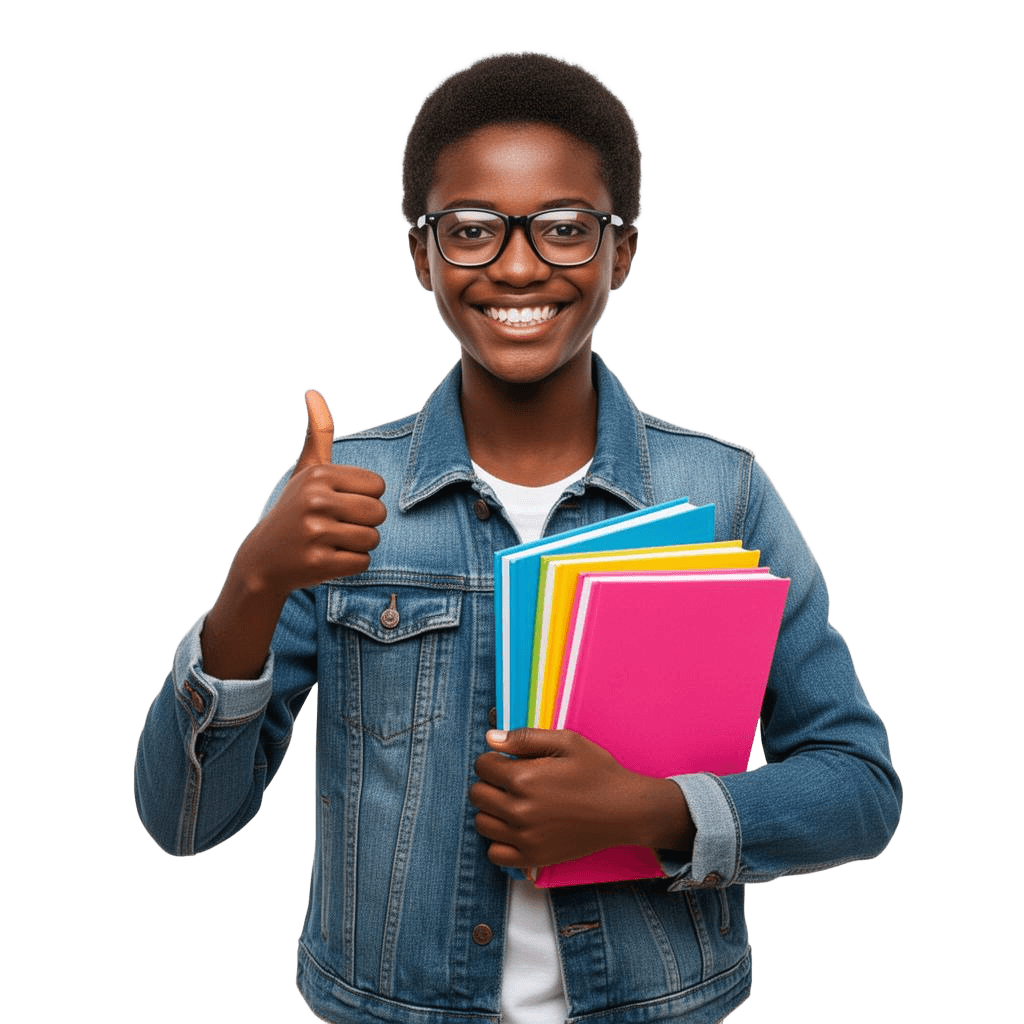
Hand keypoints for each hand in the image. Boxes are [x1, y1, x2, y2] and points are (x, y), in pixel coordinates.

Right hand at [236, 388, 386, 597]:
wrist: (262, 559)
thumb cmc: (295, 509)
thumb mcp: (306, 469)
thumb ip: (318, 432)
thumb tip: (312, 390)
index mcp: (318, 474)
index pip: (377, 486)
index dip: (364, 498)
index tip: (339, 503)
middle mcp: (314, 500)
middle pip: (379, 513)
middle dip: (364, 523)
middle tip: (336, 526)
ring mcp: (314, 533)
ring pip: (372, 539)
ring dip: (357, 544)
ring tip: (330, 542)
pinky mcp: (317, 563)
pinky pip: (362, 562)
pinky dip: (350, 565)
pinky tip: (327, 559)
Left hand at [469, 729, 693, 869]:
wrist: (625, 810)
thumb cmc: (598, 772)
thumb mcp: (567, 741)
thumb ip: (525, 738)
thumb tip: (491, 738)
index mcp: (525, 778)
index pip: (482, 766)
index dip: (493, 758)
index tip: (507, 760)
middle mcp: (520, 810)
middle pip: (477, 794)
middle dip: (489, 782)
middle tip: (510, 780)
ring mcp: (526, 837)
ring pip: (482, 823)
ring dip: (491, 810)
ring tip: (512, 802)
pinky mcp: (534, 857)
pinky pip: (495, 854)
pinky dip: (498, 841)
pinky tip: (514, 828)